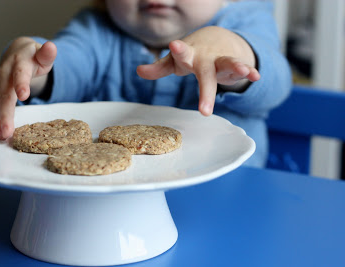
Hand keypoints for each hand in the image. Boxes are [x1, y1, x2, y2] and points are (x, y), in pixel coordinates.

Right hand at [0, 37, 56, 138]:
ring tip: (2, 135)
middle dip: (5, 113)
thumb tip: (51, 47)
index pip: (20, 73)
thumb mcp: (44, 54)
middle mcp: (5, 71)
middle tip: (8, 131)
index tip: (23, 96)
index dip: (21, 84)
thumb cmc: (34, 57)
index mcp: (20, 62)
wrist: (19, 51)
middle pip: (4, 93)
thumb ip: (47, 54)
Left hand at [137, 26, 259, 115]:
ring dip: (236, 67)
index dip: (179, 51)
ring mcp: (221, 60)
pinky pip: (244, 67)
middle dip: (206, 89)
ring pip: (228, 63)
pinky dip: (250, 71)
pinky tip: (256, 76)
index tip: (174, 45)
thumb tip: (139, 70)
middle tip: (205, 110)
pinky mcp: (235, 64)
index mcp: (189, 56)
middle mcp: (206, 57)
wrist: (218, 38)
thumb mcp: (175, 62)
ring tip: (243, 71)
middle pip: (205, 73)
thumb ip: (159, 67)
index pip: (182, 54)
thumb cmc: (192, 54)